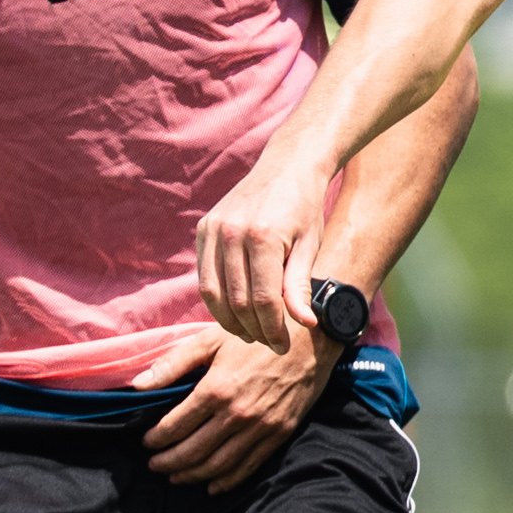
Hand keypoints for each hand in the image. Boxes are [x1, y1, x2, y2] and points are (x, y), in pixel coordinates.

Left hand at [138, 326, 338, 493]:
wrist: (311, 340)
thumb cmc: (256, 337)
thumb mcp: (211, 340)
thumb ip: (173, 364)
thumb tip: (138, 385)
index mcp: (216, 390)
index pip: (175, 426)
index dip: (155, 438)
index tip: (145, 442)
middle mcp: (236, 414)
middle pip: (193, 451)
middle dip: (168, 462)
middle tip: (154, 465)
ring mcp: (260, 427)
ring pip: (218, 464)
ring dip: (192, 475)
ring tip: (175, 476)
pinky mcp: (279, 434)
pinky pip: (249, 466)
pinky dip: (227, 481)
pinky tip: (212, 485)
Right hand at [195, 146, 331, 350]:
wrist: (287, 166)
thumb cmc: (305, 208)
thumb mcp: (309, 246)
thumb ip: (300, 286)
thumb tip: (305, 325)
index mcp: (263, 237)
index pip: (264, 300)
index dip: (273, 329)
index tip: (283, 346)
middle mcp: (231, 233)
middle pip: (236, 301)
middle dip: (253, 329)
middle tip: (268, 343)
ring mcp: (213, 230)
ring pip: (213, 294)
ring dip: (231, 321)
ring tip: (251, 333)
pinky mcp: (203, 229)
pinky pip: (204, 276)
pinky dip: (217, 300)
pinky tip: (235, 311)